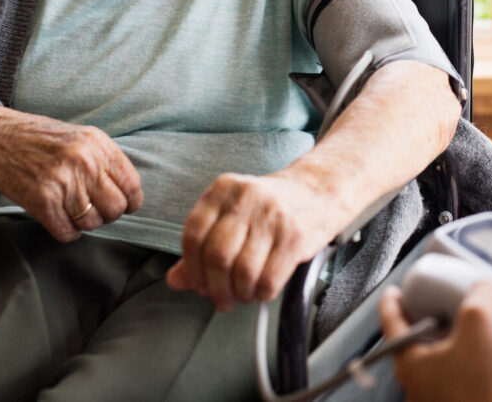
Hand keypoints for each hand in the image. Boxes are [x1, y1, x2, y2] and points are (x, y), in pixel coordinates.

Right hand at [0, 105, 142, 242]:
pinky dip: (64, 231)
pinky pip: (68, 233)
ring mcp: (63, 181)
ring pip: (93, 223)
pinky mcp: (42, 200)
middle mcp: (83, 161)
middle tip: (90, 207)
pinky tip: (55, 216)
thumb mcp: (78, 136)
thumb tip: (128, 194)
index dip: (129, 201)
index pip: (131, 185)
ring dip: (83, 222)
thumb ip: (103, 160)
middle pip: (116, 208)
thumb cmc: (37, 139)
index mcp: (96, 142)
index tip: (121, 204)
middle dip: (106, 214)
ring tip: (69, 208)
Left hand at [165, 170, 347, 310]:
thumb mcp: (231, 217)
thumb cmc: (267, 209)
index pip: (193, 233)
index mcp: (222, 190)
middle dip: (215, 287)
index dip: (192, 268)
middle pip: (217, 255)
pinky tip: (262, 291)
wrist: (317, 192)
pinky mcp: (294, 235)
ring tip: (243, 295)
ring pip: (242, 270)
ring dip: (240, 294)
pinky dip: (261, 294)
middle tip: (221, 299)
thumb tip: (174, 279)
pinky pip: (269, 278)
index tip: (198, 285)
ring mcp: (271, 215)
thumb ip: (200, 247)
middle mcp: (244, 198)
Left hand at [379, 282, 491, 401]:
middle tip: (438, 306)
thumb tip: (487, 286)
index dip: (391, 300)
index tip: (395, 290)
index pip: (389, 321)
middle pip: (413, 342)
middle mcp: (417, 386)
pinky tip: (486, 359)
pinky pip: (457, 381)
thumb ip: (480, 296)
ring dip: (451, 344)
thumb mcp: (480, 323)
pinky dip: (466, 365)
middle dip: (426, 321)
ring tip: (468, 330)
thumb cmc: (485, 388)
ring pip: (437, 364)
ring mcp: (438, 401)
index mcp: (408, 362)